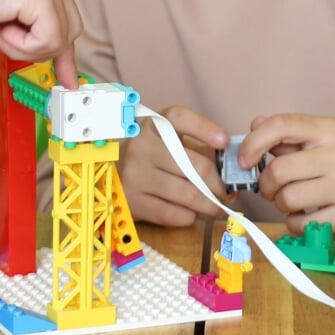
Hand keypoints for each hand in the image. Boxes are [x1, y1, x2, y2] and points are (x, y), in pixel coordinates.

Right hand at [0, 0, 82, 83]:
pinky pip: (47, 39)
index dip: (64, 54)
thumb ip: (36, 37)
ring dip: (23, 46)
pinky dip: (18, 44)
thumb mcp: (7, 23)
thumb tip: (63, 71)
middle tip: (4, 38)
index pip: (67, 21)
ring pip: (60, 39)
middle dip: (38, 50)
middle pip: (70, 32)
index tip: (68, 80)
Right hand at [118, 105, 228, 226]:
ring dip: (210, 204)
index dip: (205, 129)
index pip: (179, 118)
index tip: (224, 142)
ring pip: (189, 195)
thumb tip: (227, 169)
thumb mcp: (163, 143)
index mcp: (151, 125)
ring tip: (216, 206)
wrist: (106, 178)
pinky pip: (175, 214)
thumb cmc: (145, 159)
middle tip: (227, 192)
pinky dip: (190, 216)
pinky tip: (190, 213)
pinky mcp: (134, 202)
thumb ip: (194, 148)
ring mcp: (136, 175)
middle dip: (220, 184)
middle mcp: (141, 146)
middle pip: (196, 166)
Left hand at [240, 114, 334, 233]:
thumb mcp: (330, 141)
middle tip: (272, 190)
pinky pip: (305, 224)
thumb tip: (254, 124)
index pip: (281, 125)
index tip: (244, 160)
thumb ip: (292, 135)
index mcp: (330, 129)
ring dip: (282, 206)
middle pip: (280, 169)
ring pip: (289, 198)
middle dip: (267, 184)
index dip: (253, 142)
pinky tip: (307, 218)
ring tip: (293, 202)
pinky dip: (296, 224)